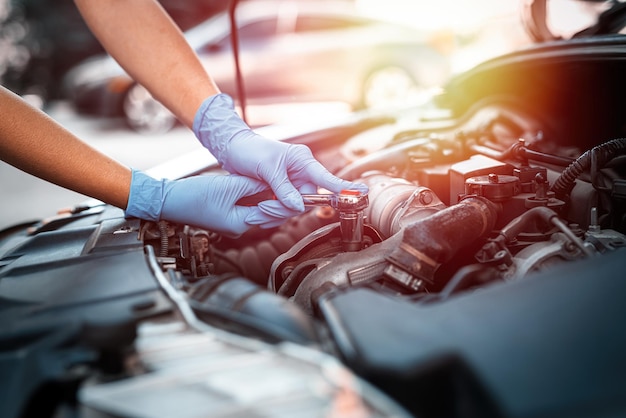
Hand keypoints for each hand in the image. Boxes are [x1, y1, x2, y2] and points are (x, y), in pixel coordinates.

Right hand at [125, 170, 298, 236]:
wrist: (169, 201)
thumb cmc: (194, 197)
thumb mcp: (229, 186)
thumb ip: (253, 185)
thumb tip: (273, 182)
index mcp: (242, 224)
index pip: (275, 213)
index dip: (288, 200)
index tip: (300, 189)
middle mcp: (240, 227)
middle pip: (271, 214)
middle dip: (283, 200)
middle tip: (296, 185)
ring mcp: (234, 222)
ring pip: (261, 210)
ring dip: (271, 197)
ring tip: (282, 182)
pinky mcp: (228, 214)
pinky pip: (249, 206)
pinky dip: (257, 196)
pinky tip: (261, 184)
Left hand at [192, 94, 367, 212]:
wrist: (231, 149)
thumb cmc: (249, 150)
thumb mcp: (266, 168)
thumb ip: (283, 188)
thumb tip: (298, 206)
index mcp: (302, 161)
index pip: (326, 178)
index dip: (343, 188)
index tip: (361, 193)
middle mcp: (301, 173)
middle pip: (306, 200)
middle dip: (286, 208)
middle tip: (263, 206)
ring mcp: (292, 183)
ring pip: (293, 208)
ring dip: (275, 211)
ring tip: (256, 208)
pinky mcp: (281, 192)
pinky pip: (283, 209)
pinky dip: (271, 212)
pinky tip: (258, 209)